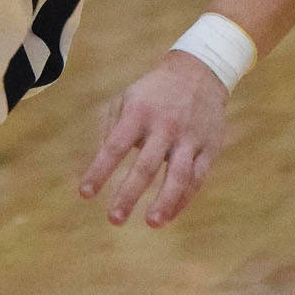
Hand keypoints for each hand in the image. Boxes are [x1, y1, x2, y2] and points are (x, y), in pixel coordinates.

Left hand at [78, 49, 228, 227]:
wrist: (200, 71)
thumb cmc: (154, 92)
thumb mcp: (127, 99)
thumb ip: (111, 128)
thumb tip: (99, 164)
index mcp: (139, 113)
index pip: (114, 147)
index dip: (99, 171)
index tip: (85, 194)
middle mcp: (165, 126)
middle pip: (146, 166)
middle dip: (129, 194)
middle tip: (114, 219)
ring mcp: (189, 138)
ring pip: (178, 176)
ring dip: (164, 202)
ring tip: (151, 223)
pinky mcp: (209, 147)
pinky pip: (197, 178)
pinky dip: (183, 198)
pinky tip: (169, 215)